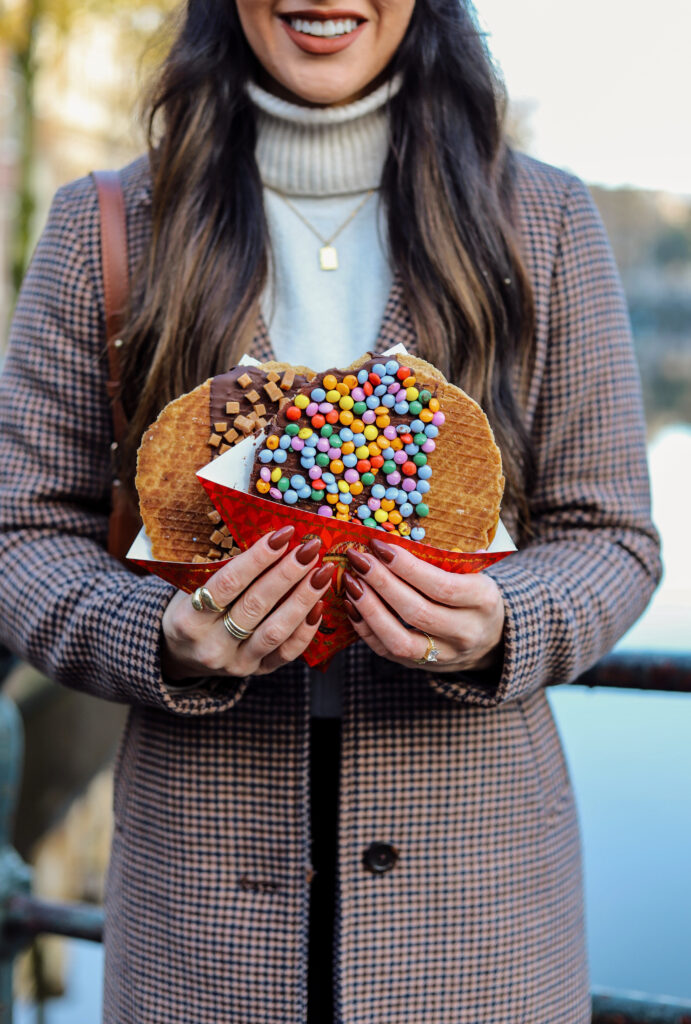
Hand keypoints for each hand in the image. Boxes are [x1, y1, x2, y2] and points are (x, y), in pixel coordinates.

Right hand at [161, 525, 334, 679]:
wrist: (180, 655)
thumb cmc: (191, 610)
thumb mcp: (191, 590)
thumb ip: (225, 572)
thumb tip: (273, 541)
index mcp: (189, 619)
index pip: (229, 583)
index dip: (259, 557)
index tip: (284, 534)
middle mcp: (211, 645)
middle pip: (256, 605)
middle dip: (288, 573)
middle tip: (310, 549)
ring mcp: (235, 662)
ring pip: (276, 631)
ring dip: (303, 599)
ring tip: (322, 574)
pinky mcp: (256, 672)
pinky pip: (287, 653)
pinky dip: (306, 628)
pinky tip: (319, 604)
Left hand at [342, 538, 504, 674]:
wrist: (490, 639)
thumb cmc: (472, 595)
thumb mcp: (472, 573)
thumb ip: (441, 560)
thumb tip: (390, 541)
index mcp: (483, 600)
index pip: (440, 586)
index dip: (406, 567)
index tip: (380, 546)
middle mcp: (466, 632)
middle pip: (416, 612)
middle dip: (381, 583)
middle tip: (358, 559)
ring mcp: (443, 655)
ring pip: (399, 640)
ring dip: (370, 609)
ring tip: (351, 583)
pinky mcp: (420, 666)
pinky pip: (387, 652)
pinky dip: (365, 628)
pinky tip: (352, 605)